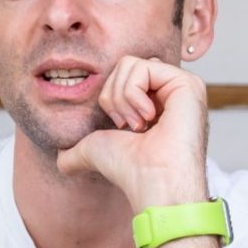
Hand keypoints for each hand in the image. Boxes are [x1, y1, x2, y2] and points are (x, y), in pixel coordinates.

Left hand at [56, 56, 209, 211]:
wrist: (152, 183)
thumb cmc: (131, 170)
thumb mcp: (97, 150)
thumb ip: (77, 150)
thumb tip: (60, 159)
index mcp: (158, 101)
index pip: (123, 73)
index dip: (111, 97)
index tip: (122, 126)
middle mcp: (173, 91)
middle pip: (124, 65)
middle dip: (115, 96)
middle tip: (129, 125)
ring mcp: (183, 85)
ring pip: (131, 64)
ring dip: (123, 98)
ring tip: (139, 125)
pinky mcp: (187, 83)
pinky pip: (143, 67)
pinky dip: (133, 93)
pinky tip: (148, 118)